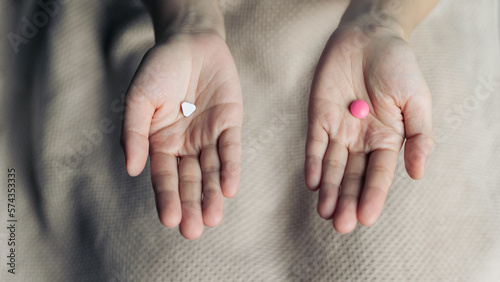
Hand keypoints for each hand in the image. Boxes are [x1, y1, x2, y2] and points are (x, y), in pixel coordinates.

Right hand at [121, 33, 242, 239]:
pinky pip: (230, 150)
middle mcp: (184, 145)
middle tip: (192, 230)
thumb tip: (132, 169)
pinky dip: (230, 169)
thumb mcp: (139, 98)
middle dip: (191, 205)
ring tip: (212, 218)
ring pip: (211, 172)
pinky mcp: (229, 124)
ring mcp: (208, 137)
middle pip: (189, 181)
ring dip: (212, 195)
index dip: (166, 198)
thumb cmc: (159, 69)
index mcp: (160, 143)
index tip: (169, 219)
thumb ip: (134, 132)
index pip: (163, 177)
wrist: (190, 41)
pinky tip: (229, 189)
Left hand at [304, 23, 433, 232]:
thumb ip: (419, 136)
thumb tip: (418, 174)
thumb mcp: (417, 101)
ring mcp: (339, 130)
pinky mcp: (319, 118)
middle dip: (347, 201)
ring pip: (333, 166)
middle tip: (340, 225)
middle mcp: (362, 140)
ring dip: (329, 190)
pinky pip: (315, 145)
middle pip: (353, 176)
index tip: (366, 218)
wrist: (370, 37)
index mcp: (387, 140)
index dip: (373, 196)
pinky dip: (314, 163)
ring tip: (325, 212)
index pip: (379, 174)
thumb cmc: (399, 67)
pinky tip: (313, 183)